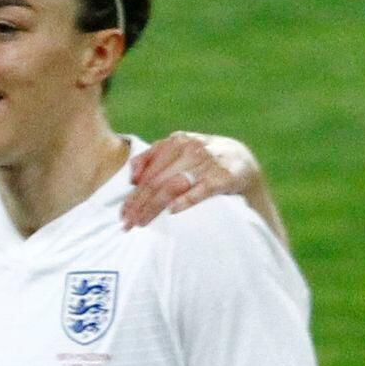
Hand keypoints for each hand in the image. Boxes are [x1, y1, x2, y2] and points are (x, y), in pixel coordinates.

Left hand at [120, 132, 260, 228]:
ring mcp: (207, 163)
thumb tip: (131, 177)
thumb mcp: (180, 151)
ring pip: (173, 186)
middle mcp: (191, 149)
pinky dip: (186, 200)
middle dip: (139, 205)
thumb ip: (154, 158)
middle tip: (127, 224)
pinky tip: (172, 211)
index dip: (133, 194)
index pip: (148, 173)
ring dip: (154, 206)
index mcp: (177, 142)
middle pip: (157, 181)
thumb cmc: (202, 159)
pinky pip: (202, 190)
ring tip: (141, 222)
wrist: (241, 160)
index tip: (122, 213)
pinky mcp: (224, 177)